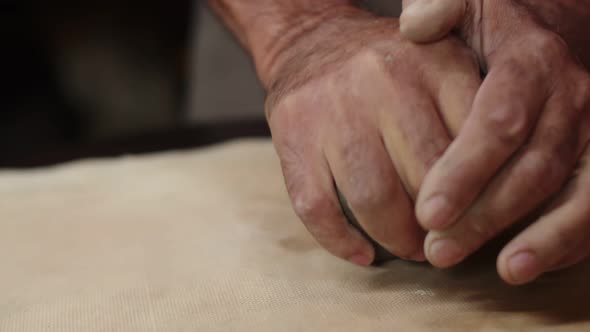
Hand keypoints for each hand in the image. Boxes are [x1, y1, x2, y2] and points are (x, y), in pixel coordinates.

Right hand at [264, 6, 480, 264]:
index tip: (483, 219)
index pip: (475, 146)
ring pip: (373, 200)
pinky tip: (362, 254)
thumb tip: (501, 190)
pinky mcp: (294, 135)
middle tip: (447, 241)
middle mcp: (383, 81)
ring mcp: (334, 110)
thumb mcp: (441, 65)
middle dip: (442, 226)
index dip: (484, 197)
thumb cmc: (387, 67)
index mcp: (433, 63)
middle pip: (426, 178)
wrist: (312, 41)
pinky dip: (341, 242)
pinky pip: (318, 206)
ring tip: (410, 248)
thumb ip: (472, 111)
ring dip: (397, 240)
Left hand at [400, 0, 589, 283]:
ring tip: (506, 270)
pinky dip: (570, 238)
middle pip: (533, 167)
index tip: (428, 210)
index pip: (499, 122)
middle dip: (487, 214)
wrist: (552, 25)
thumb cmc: (494, 26)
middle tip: (439, 250)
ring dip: (542, 236)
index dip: (466, 170)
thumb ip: (440, 9)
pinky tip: (534, 263)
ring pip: (576, 192)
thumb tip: (414, 27)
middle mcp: (572, 98)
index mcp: (531, 63)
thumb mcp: (467, 3)